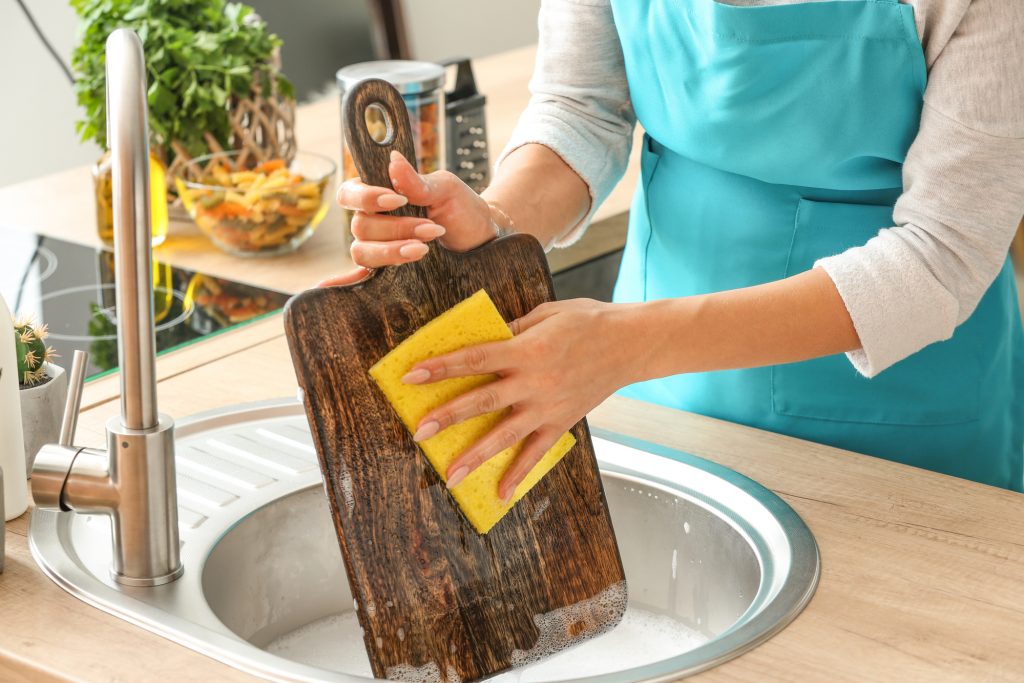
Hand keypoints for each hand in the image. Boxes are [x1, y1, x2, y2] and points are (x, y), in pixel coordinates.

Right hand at [336, 151, 499, 268]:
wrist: (479, 237)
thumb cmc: (461, 208)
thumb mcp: (446, 189)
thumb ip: (418, 180)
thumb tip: (394, 160)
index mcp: (379, 193)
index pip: (349, 193)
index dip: (366, 198)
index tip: (398, 200)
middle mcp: (373, 220)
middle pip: (360, 226)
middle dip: (397, 228)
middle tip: (431, 228)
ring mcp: (377, 246)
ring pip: (362, 251)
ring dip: (392, 250)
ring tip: (424, 249)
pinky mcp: (387, 269)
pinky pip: (361, 275)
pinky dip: (353, 277)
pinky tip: (348, 281)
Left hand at [400, 299, 640, 502]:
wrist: (632, 343)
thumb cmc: (588, 320)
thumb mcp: (545, 314)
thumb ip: (512, 330)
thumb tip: (483, 341)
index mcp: (526, 349)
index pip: (474, 359)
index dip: (441, 367)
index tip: (412, 375)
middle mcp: (534, 382)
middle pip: (482, 401)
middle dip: (447, 416)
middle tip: (418, 431)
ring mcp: (547, 406)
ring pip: (505, 435)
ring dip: (475, 455)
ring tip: (451, 475)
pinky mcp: (561, 422)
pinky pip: (536, 453)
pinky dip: (518, 474)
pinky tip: (500, 494)